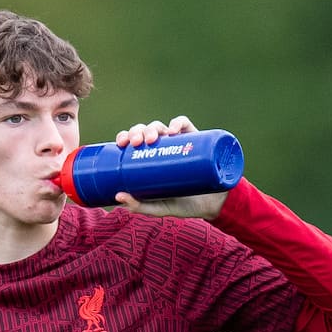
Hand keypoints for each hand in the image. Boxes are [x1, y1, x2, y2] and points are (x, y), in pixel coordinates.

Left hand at [112, 115, 226, 219]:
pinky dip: (178, 122)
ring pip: (162, 127)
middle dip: (138, 131)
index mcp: (150, 159)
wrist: (213, 206)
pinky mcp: (196, 141)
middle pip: (145, 131)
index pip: (133, 141)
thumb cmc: (183, 205)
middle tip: (137, 143)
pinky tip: (173, 130)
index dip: (125, 136)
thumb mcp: (158, 208)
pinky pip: (185, 125)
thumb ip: (140, 206)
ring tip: (154, 138)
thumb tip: (118, 196)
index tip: (121, 143)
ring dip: (154, 127)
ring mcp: (179, 143)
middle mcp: (163, 148)